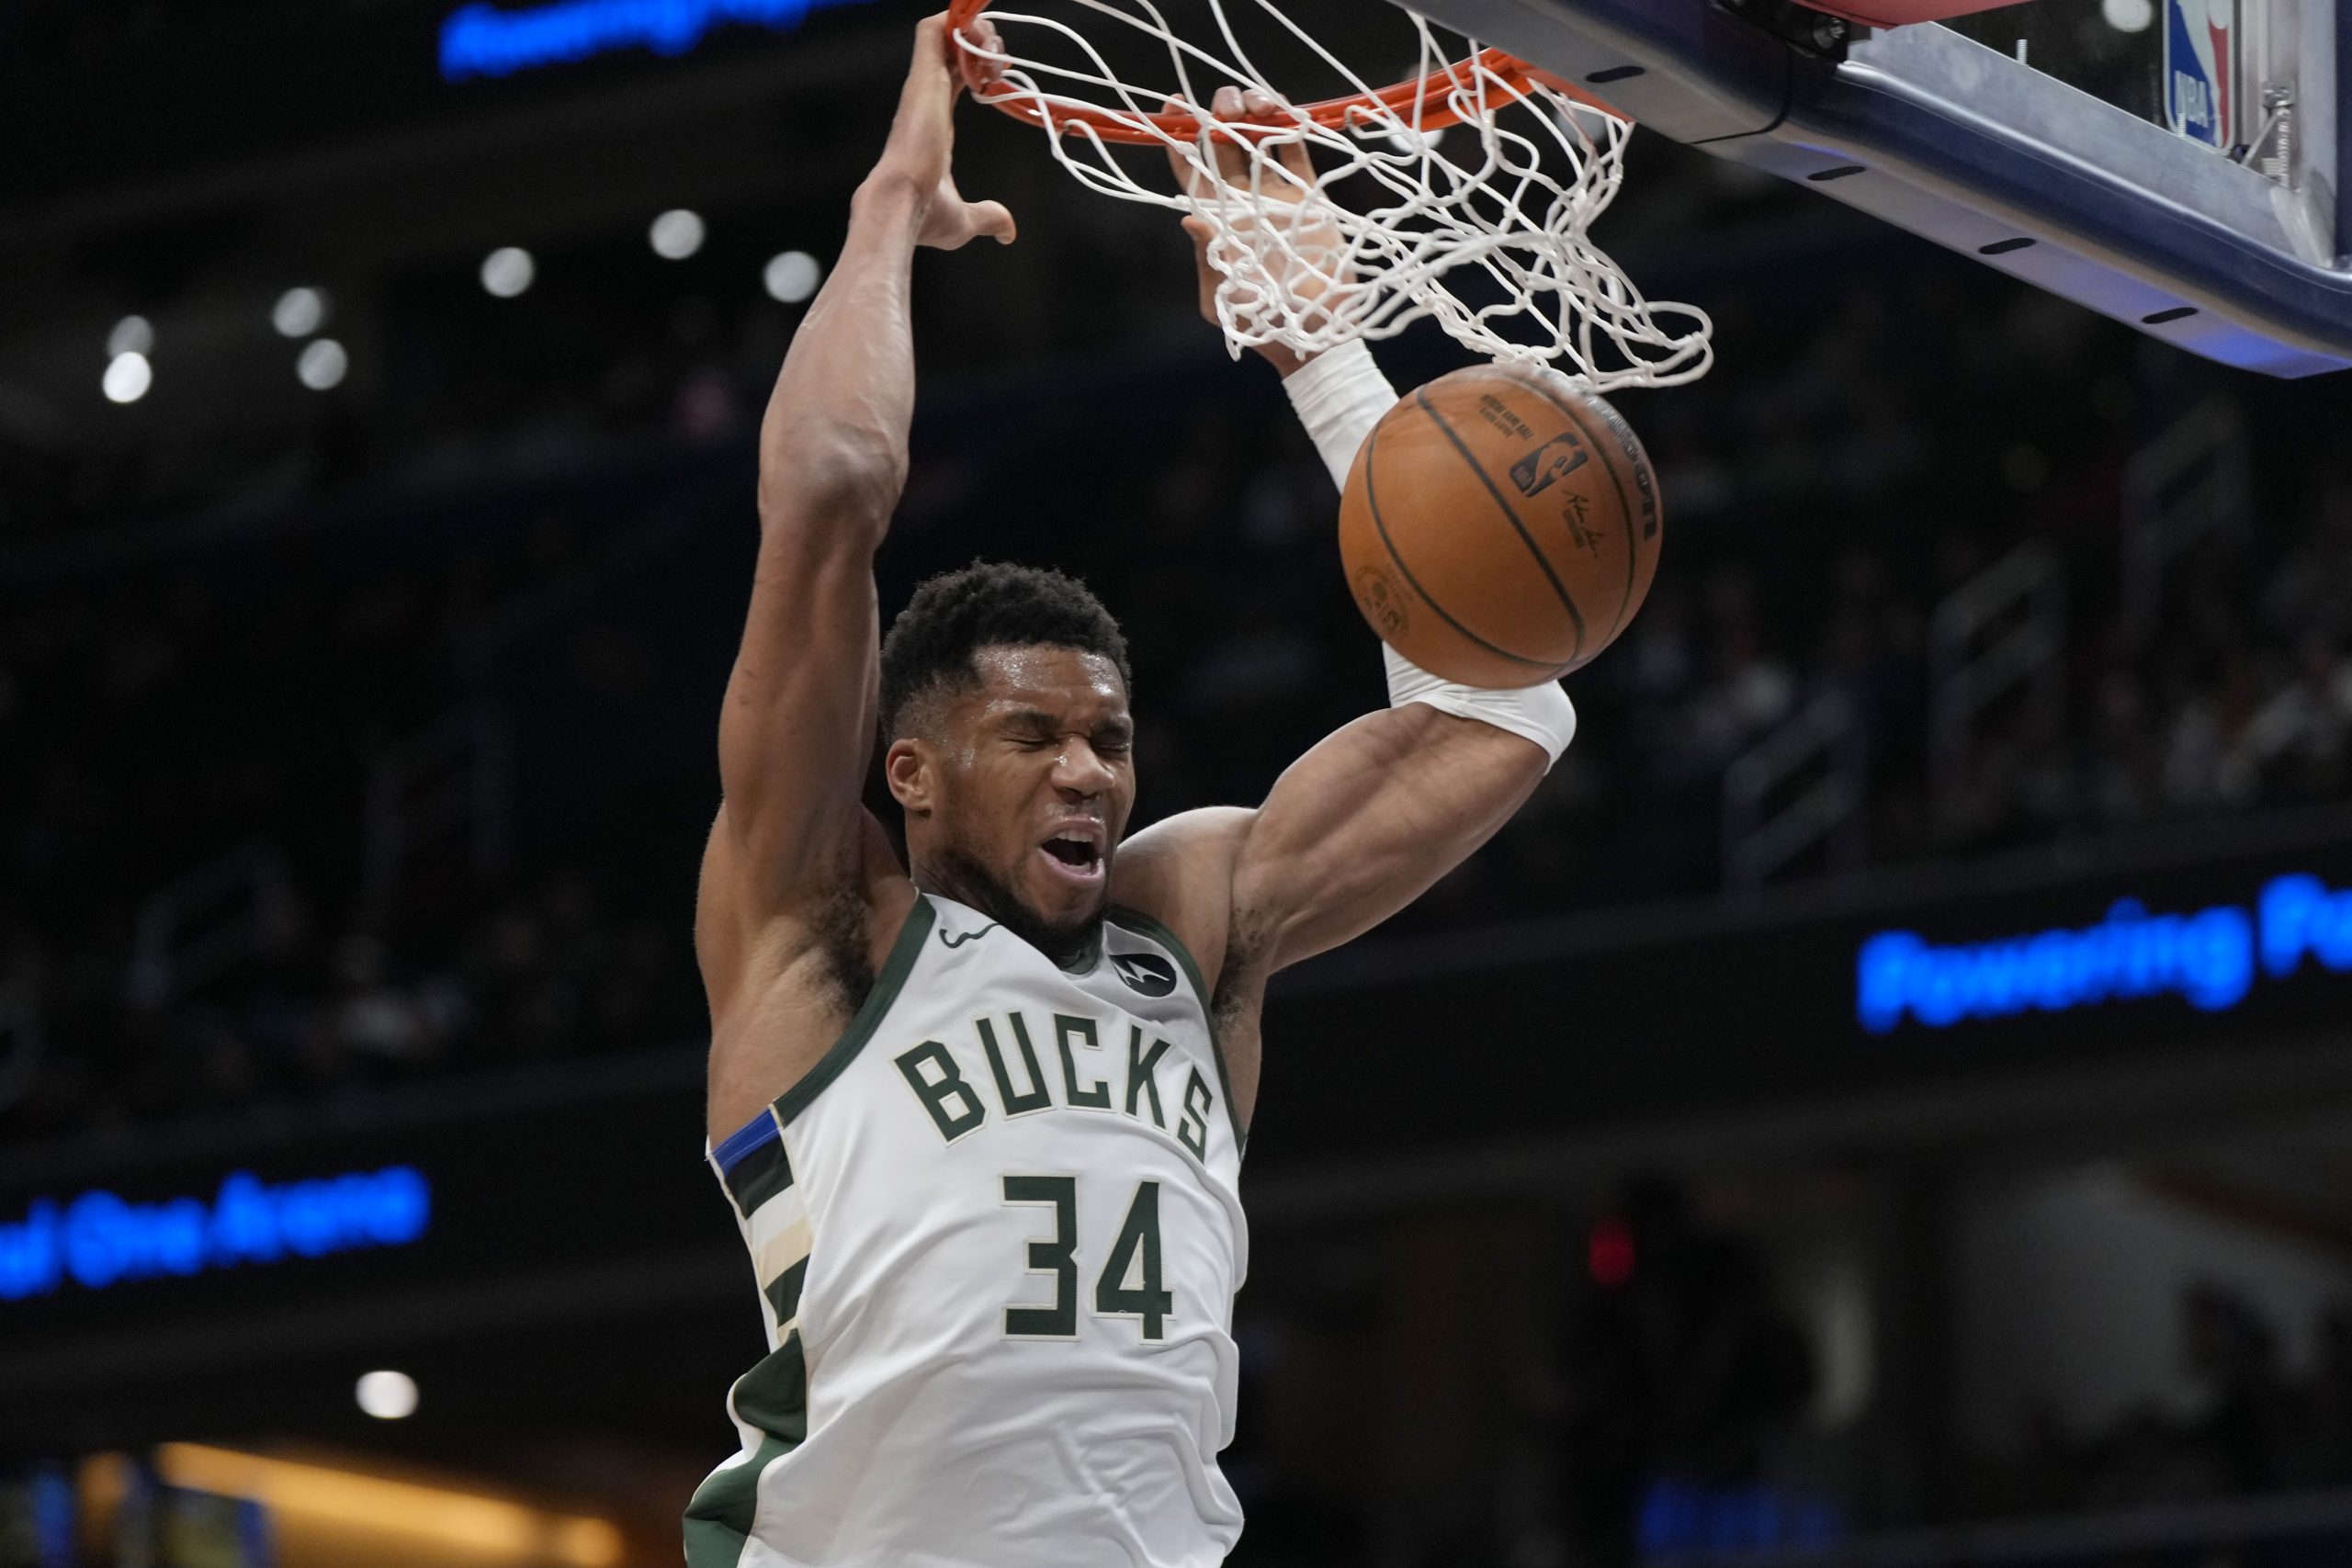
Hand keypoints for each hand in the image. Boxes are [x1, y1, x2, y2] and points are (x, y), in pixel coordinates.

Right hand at [872, 14, 1016, 251]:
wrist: (902, 207)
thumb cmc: (923, 215)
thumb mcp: (966, 220)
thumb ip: (988, 218)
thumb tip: (1007, 232)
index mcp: (934, 124)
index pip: (954, 78)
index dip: (978, 67)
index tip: (1001, 71)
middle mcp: (926, 99)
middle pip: (952, 49)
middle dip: (982, 43)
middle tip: (1003, 58)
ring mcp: (923, 86)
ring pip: (944, 32)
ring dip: (976, 31)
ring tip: (997, 51)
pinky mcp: (922, 76)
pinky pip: (934, 29)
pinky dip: (959, 25)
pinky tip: (983, 45)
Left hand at [1168, 86, 1351, 376]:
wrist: (1316, 336)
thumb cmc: (1263, 325)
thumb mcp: (1226, 298)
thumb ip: (1208, 259)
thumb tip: (1187, 219)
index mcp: (1214, 221)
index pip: (1188, 171)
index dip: (1178, 135)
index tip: (1174, 103)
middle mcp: (1240, 202)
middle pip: (1221, 144)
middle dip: (1219, 113)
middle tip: (1227, 102)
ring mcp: (1274, 196)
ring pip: (1257, 139)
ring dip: (1254, 112)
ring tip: (1259, 103)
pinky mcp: (1307, 196)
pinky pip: (1296, 151)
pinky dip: (1291, 126)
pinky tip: (1287, 111)